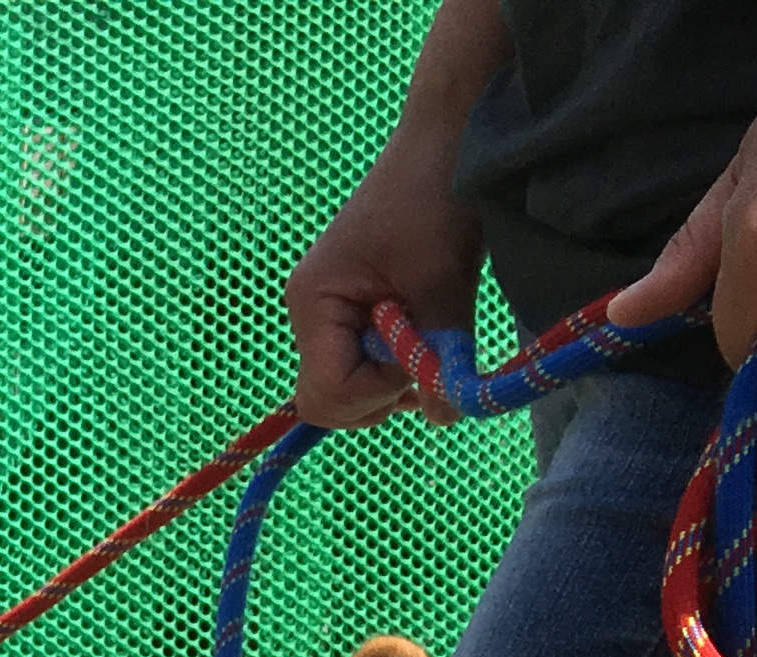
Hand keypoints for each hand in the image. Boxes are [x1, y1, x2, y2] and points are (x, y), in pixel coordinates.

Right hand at [284, 132, 486, 425]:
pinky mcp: (352, 309)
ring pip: (349, 388)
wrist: (446, 139)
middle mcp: (310, 314)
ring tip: (432, 332)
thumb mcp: (443, 283)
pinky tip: (425, 326)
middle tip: (428, 353)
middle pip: (328, 400)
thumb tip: (444, 416)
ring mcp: (329, 313)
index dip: (378, 391)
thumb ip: (440, 355)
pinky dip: (397, 361)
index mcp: (314, 303)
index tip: (423, 358)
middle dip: (382, 392)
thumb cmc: (436, 199)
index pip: (326, 394)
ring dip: (395, 378)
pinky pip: (363, 362)